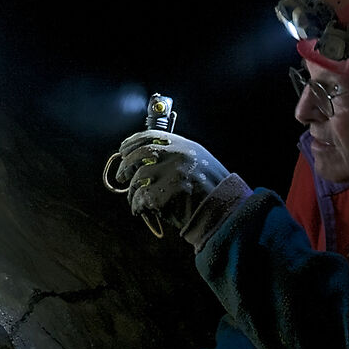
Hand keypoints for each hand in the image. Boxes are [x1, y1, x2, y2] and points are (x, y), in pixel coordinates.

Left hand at [111, 130, 230, 235]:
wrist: (227, 212)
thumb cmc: (212, 192)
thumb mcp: (198, 164)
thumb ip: (175, 159)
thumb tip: (143, 163)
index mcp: (185, 146)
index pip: (151, 135)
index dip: (133, 142)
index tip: (123, 149)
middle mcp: (179, 154)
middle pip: (140, 153)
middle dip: (125, 165)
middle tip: (121, 176)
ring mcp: (174, 170)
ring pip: (139, 177)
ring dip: (132, 191)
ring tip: (133, 200)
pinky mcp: (170, 190)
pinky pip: (143, 196)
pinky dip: (137, 204)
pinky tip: (139, 209)